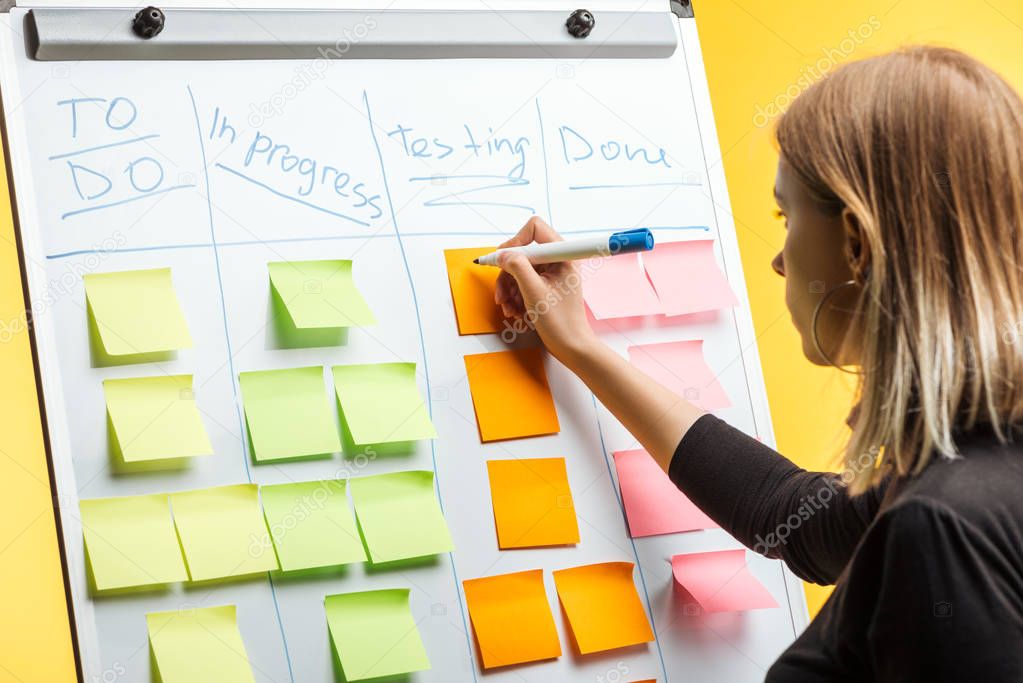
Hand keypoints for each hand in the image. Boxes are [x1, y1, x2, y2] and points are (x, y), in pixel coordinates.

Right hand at [494, 216, 598, 362]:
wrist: (571, 346)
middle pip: (523, 252)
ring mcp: (552, 273)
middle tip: (501, 294)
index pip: (534, 229)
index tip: (503, 260)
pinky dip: (515, 295)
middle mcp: (558, 260)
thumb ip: (517, 267)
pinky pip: (523, 281)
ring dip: (509, 288)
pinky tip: (514, 310)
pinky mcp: (546, 285)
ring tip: (508, 308)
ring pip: (520, 268)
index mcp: (562, 255)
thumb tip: (503, 254)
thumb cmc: (561, 322)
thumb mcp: (534, 292)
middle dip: (508, 273)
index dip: (515, 242)